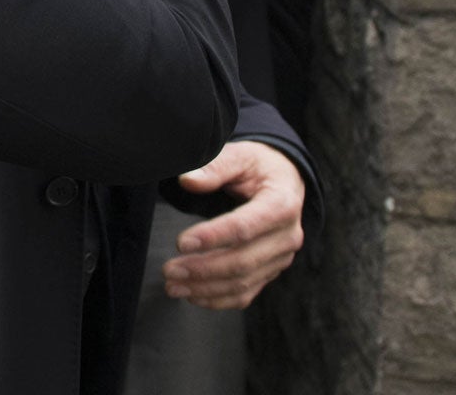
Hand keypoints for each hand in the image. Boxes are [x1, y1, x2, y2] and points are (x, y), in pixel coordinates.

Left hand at [162, 140, 306, 308]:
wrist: (283, 181)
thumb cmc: (257, 167)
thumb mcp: (239, 155)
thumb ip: (215, 167)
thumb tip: (188, 180)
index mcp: (281, 204)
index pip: (245, 227)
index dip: (213, 237)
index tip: (181, 243)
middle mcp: (287, 236)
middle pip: (243, 261)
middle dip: (203, 269)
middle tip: (169, 270)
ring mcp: (280, 257)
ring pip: (244, 282)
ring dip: (206, 288)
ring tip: (173, 286)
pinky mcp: (271, 270)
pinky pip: (247, 292)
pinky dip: (219, 299)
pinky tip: (193, 296)